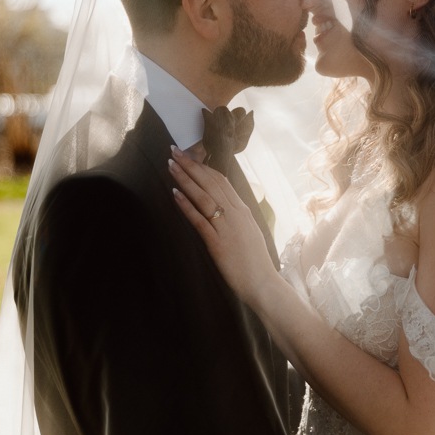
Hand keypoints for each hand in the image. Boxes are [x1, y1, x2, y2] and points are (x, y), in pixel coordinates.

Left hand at [169, 147, 276, 303]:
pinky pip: (200, 219)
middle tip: (174, 151)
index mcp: (243, 210)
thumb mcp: (248, 232)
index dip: (204, 167)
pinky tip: (174, 194)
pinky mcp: (218, 242)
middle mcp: (236, 214)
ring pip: (204, 196)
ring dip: (186, 179)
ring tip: (171, 165)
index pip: (222, 181)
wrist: (263, 284)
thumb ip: (236, 218)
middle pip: (211, 183)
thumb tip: (222, 208)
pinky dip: (186, 205)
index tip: (190, 156)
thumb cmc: (254, 262)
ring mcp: (227, 227)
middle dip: (191, 166)